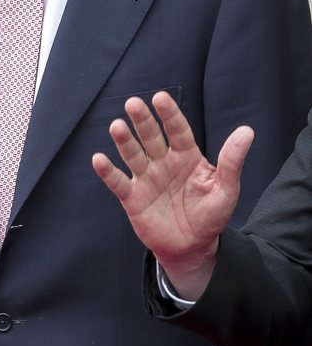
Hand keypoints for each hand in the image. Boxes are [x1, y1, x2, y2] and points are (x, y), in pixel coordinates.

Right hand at [92, 92, 252, 299]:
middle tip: (133, 103)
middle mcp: (163, 163)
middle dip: (143, 121)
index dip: (169, 115)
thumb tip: (247, 131)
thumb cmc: (211, 216)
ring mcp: (146, 179)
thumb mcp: (226, 189)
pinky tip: (99, 159)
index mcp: (186, 157)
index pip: (178, 131)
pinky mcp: (132, 198)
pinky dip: (108, 172)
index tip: (160, 98)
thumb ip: (232, 161)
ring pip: (133, 155)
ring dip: (124, 141)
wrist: (192, 247)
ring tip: (116, 126)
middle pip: (151, 137)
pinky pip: (118, 183)